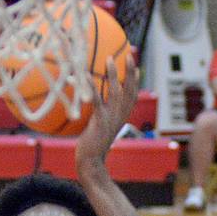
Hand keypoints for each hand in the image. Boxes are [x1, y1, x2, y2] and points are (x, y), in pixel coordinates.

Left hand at [75, 54, 138, 168]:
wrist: (91, 162)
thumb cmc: (92, 146)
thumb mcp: (99, 128)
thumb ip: (99, 116)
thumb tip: (90, 104)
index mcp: (121, 117)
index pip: (132, 96)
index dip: (135, 80)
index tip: (135, 65)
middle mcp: (119, 116)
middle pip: (129, 90)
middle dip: (131, 71)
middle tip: (130, 53)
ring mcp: (111, 118)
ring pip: (116, 92)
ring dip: (114, 74)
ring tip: (109, 59)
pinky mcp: (100, 121)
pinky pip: (96, 100)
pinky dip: (90, 87)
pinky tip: (81, 75)